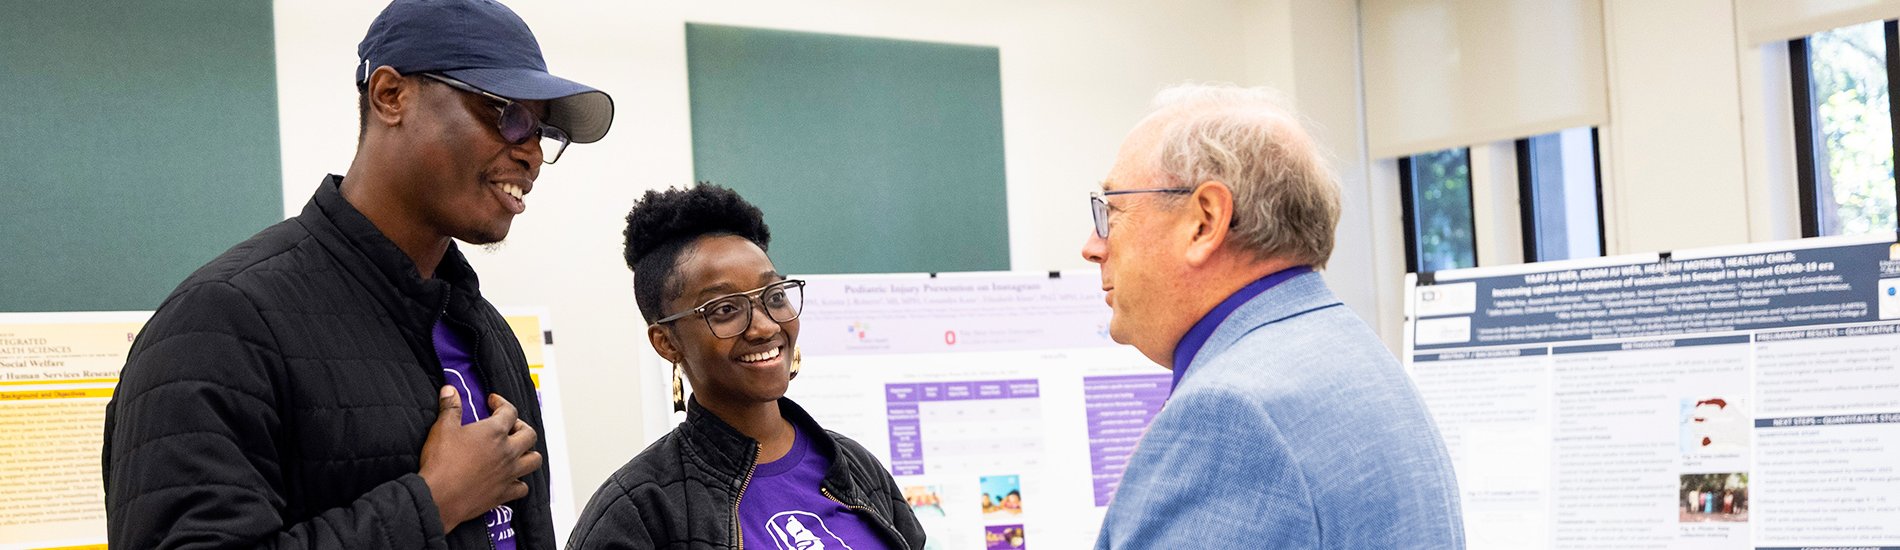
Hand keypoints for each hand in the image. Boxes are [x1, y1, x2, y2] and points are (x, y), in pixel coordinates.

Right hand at [418, 386, 541, 529]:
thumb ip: (450, 407)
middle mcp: (507, 451)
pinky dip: (520, 482)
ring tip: (517, 451)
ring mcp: (508, 473)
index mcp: (494, 432)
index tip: (493, 402)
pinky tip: (511, 479)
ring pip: (534, 460)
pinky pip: (523, 487)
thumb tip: (450, 390)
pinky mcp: (504, 493)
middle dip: (521, 426)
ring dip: (529, 453)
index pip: (510, 411)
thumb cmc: (441, 463)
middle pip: (529, 434)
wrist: (438, 497)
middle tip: (509, 426)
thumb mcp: (443, 429)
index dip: (502, 403)